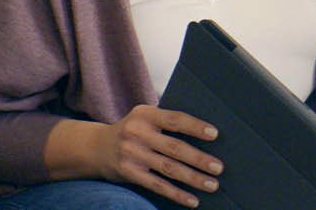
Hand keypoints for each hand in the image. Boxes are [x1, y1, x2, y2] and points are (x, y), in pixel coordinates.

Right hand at [93, 104, 223, 207]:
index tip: (215, 134)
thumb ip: (167, 122)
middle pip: (174, 147)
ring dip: (193, 178)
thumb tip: (207, 133)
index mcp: (145, 114)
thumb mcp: (145, 118)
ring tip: (212, 185)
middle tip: (219, 167)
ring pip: (168, 168)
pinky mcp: (129, 173)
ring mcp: (132, 154)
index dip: (195, 126)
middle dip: (199, 159)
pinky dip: (176, 194)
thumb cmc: (134, 131)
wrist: (97, 147)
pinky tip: (192, 200)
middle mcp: (137, 133)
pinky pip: (157, 185)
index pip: (174, 119)